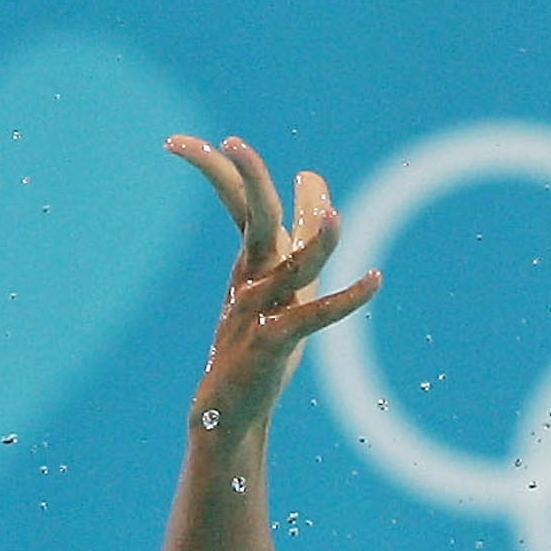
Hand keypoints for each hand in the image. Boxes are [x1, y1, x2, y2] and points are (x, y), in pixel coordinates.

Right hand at [167, 134, 378, 434]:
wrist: (228, 408)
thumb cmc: (258, 340)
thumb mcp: (283, 275)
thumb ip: (303, 227)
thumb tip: (312, 176)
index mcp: (251, 256)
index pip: (235, 198)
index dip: (214, 166)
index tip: (175, 142)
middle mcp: (252, 275)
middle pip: (253, 215)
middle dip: (247, 177)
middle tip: (229, 143)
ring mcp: (260, 309)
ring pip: (293, 265)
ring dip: (319, 243)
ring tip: (337, 217)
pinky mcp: (275, 342)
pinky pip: (316, 317)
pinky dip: (348, 299)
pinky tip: (375, 281)